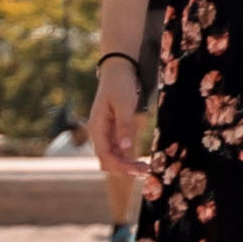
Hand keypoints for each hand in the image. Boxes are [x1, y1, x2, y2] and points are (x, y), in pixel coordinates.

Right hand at [83, 60, 144, 178]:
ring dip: (126, 164)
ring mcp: (104, 132)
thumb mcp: (124, 104)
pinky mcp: (112, 130)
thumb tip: (126, 148)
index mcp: (97, 128)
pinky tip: (139, 159)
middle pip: (107, 159)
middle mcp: (98, 133)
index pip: (105, 155)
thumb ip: (124, 126)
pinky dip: (127, 156)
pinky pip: (117, 149)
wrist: (118, 70)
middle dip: (124, 168)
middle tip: (146, 171)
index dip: (121, 166)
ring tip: (145, 168)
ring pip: (112, 156)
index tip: (137, 171)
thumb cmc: (120, 85)